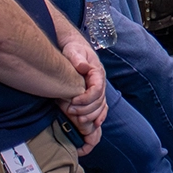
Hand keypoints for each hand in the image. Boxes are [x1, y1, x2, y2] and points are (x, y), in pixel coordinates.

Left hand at [59, 36, 107, 154]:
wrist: (75, 48)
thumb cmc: (73, 49)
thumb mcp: (73, 50)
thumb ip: (77, 58)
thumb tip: (83, 66)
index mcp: (97, 73)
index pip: (97, 90)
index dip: (86, 99)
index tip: (73, 102)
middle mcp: (101, 82)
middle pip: (99, 101)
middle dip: (86, 109)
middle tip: (70, 111)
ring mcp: (99, 89)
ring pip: (101, 107)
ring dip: (90, 116)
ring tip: (77, 119)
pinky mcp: (95, 94)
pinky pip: (102, 108)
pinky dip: (99, 117)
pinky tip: (95, 124)